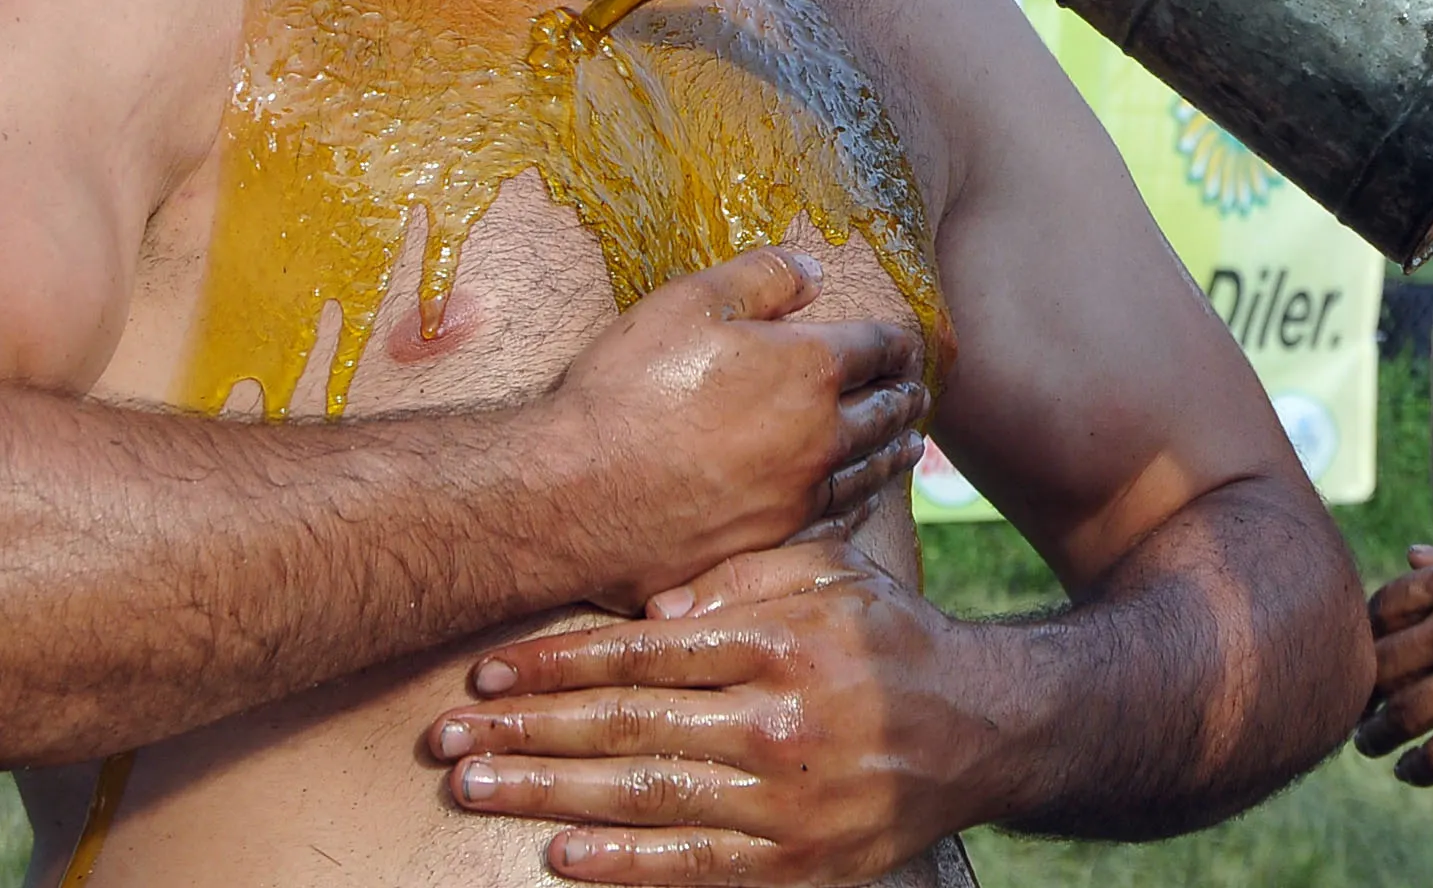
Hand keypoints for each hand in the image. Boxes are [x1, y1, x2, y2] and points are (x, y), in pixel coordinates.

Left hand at [430, 542, 992, 884]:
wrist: (986, 729)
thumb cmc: (893, 642)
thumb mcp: (833, 575)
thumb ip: (747, 574)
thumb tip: (655, 601)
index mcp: (779, 641)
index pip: (641, 651)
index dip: (555, 663)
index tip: (487, 673)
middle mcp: (776, 718)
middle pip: (624, 724)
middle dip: (525, 732)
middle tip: (446, 741)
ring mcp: (784, 798)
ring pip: (643, 795)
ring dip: (547, 796)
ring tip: (476, 790)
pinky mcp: (796, 861)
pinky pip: (693, 865)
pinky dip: (622, 867)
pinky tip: (559, 859)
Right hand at [553, 251, 929, 612]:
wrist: (574, 492)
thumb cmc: (626, 389)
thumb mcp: (689, 303)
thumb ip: (762, 278)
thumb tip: (814, 271)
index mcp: (812, 369)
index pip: (879, 348)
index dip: (900, 342)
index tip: (911, 344)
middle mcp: (821, 436)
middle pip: (884, 413)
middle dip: (906, 397)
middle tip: (918, 394)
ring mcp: (798, 496)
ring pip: (868, 472)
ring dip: (893, 454)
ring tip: (908, 445)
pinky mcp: (770, 541)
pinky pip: (835, 520)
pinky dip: (859, 505)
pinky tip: (859, 501)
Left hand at [1354, 537, 1432, 783]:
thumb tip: (1409, 553)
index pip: (1385, 605)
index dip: (1368, 629)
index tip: (1366, 647)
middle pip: (1384, 662)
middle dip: (1364, 685)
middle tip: (1356, 701)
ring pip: (1401, 713)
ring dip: (1376, 733)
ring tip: (1367, 742)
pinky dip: (1415, 768)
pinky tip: (1408, 771)